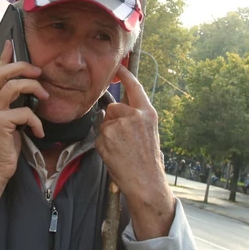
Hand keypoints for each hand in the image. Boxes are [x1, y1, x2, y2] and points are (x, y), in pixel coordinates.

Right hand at [0, 40, 48, 217]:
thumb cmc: (3, 149)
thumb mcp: (9, 123)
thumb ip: (13, 107)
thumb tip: (30, 96)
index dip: (4, 56)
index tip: (11, 42)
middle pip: (2, 73)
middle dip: (22, 66)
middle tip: (39, 71)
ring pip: (13, 87)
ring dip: (33, 88)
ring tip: (45, 97)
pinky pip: (24, 112)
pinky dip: (36, 121)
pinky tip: (39, 132)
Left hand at [96, 65, 174, 239]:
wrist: (145, 182)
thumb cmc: (147, 161)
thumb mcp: (149, 133)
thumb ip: (136, 118)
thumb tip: (118, 107)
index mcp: (148, 113)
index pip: (135, 87)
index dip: (125, 75)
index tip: (118, 67)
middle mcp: (134, 115)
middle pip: (114, 107)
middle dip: (113, 120)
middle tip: (123, 140)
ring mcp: (119, 125)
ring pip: (105, 121)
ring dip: (108, 133)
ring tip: (121, 149)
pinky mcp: (106, 135)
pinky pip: (98, 135)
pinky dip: (103, 144)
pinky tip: (114, 154)